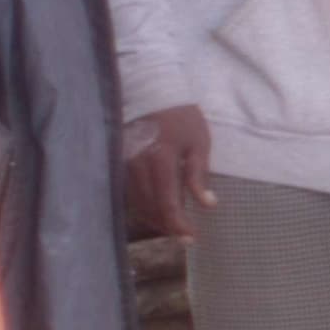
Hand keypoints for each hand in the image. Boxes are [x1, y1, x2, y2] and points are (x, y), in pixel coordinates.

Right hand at [121, 104, 214, 239]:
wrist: (152, 92)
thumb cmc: (182, 117)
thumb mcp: (199, 142)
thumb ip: (199, 175)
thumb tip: (208, 204)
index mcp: (160, 161)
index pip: (166, 203)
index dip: (177, 224)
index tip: (190, 238)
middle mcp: (138, 167)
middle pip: (149, 207)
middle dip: (166, 225)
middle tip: (184, 236)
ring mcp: (125, 165)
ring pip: (137, 202)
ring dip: (153, 218)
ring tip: (172, 226)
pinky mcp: (120, 162)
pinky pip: (130, 192)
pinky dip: (143, 205)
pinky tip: (156, 209)